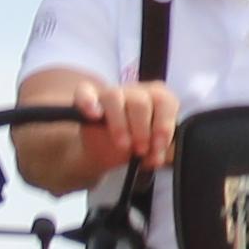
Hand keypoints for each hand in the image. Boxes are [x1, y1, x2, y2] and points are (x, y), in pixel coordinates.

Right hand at [64, 78, 181, 171]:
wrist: (106, 150)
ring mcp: (110, 92)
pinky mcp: (87, 98)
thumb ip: (156, 152)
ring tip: (123, 145)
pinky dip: (88, 102)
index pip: (165, 101)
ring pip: (114, 96)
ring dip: (119, 124)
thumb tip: (155, 157)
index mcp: (157, 98)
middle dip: (142, 129)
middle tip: (141, 150)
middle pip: (140, 101)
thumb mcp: (150, 150)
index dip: (163, 124)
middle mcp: (135, 91)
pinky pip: (84, 92)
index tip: (158, 146)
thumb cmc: (134, 144)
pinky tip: (94, 115)